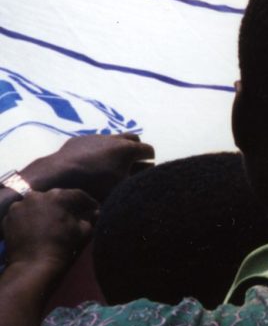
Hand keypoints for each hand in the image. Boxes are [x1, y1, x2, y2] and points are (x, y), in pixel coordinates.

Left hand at [2, 189, 97, 269]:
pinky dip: (30, 219)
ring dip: (45, 210)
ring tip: (51, 221)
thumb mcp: (83, 231)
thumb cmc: (63, 246)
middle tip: (72, 214)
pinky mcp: (8, 217)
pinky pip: (23, 214)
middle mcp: (37, 196)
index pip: (77, 195)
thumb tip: (94, 213)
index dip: (88, 202)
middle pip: (55, 197)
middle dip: (64, 205)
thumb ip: (90, 218)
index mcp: (58, 196)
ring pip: (37, 204)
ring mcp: (19, 206)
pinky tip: (36, 228)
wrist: (34, 264)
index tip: (94, 209)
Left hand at [22, 133, 153, 200]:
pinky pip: (97, 142)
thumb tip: (147, 180)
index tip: (148, 170)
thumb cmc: (94, 185)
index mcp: (129, 149)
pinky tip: (93, 163)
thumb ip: (137, 182)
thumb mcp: (121, 188)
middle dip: (137, 149)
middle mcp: (115, 139)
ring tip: (113, 163)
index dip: (150, 161)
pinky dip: (100, 150)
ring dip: (118, 148)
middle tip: (135, 163)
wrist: (59, 174)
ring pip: (115, 138)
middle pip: (134, 138)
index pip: (149, 150)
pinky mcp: (81, 139)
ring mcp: (97, 137)